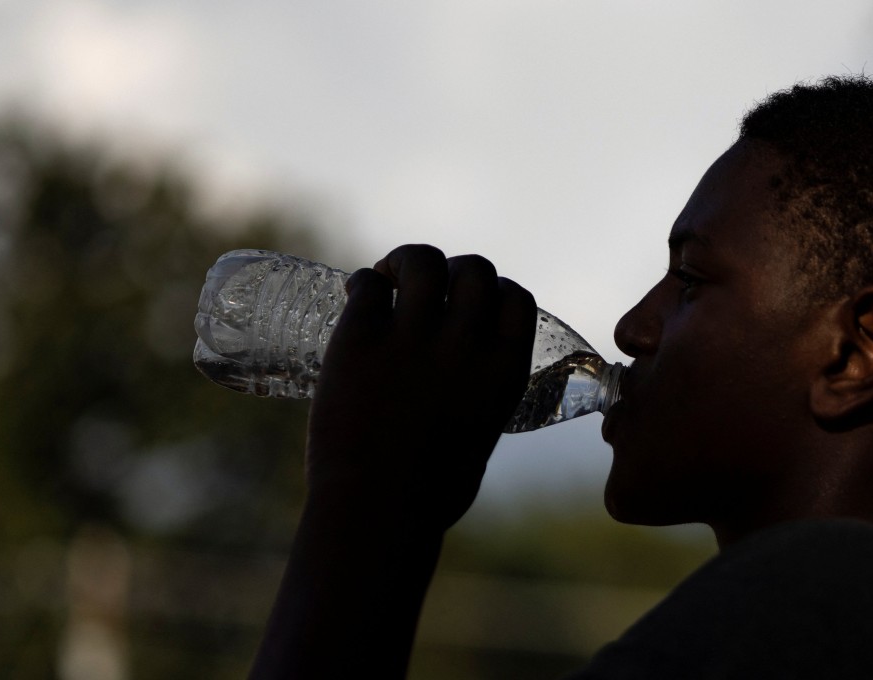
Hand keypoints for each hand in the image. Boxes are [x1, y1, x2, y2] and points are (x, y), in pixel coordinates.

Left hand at [305, 244, 536, 531]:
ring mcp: (413, 339)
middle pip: (472, 269)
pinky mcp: (361, 340)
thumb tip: (453, 387)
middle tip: (424, 287)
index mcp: (504, 371)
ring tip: (389, 277)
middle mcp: (465, 345)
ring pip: (421, 262)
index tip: (472, 300)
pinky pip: (369, 285)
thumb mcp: (478, 439)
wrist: (377, 513)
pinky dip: (364, 283)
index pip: (516, 298)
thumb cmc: (428, 495)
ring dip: (407, 262)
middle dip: (452, 269)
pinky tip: (357, 293)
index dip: (494, 290)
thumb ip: (475, 400)